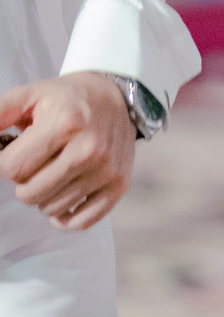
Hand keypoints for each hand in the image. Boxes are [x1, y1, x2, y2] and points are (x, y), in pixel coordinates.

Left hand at [0, 73, 136, 229]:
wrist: (116, 98)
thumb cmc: (67, 99)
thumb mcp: (29, 95)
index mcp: (65, 123)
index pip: (12, 168)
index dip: (5, 163)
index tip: (15, 152)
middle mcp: (89, 149)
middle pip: (29, 194)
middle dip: (24, 180)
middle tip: (36, 162)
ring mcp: (106, 170)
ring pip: (51, 209)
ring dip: (45, 195)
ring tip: (53, 172)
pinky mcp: (119, 185)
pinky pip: (81, 222)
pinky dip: (66, 217)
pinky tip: (63, 197)